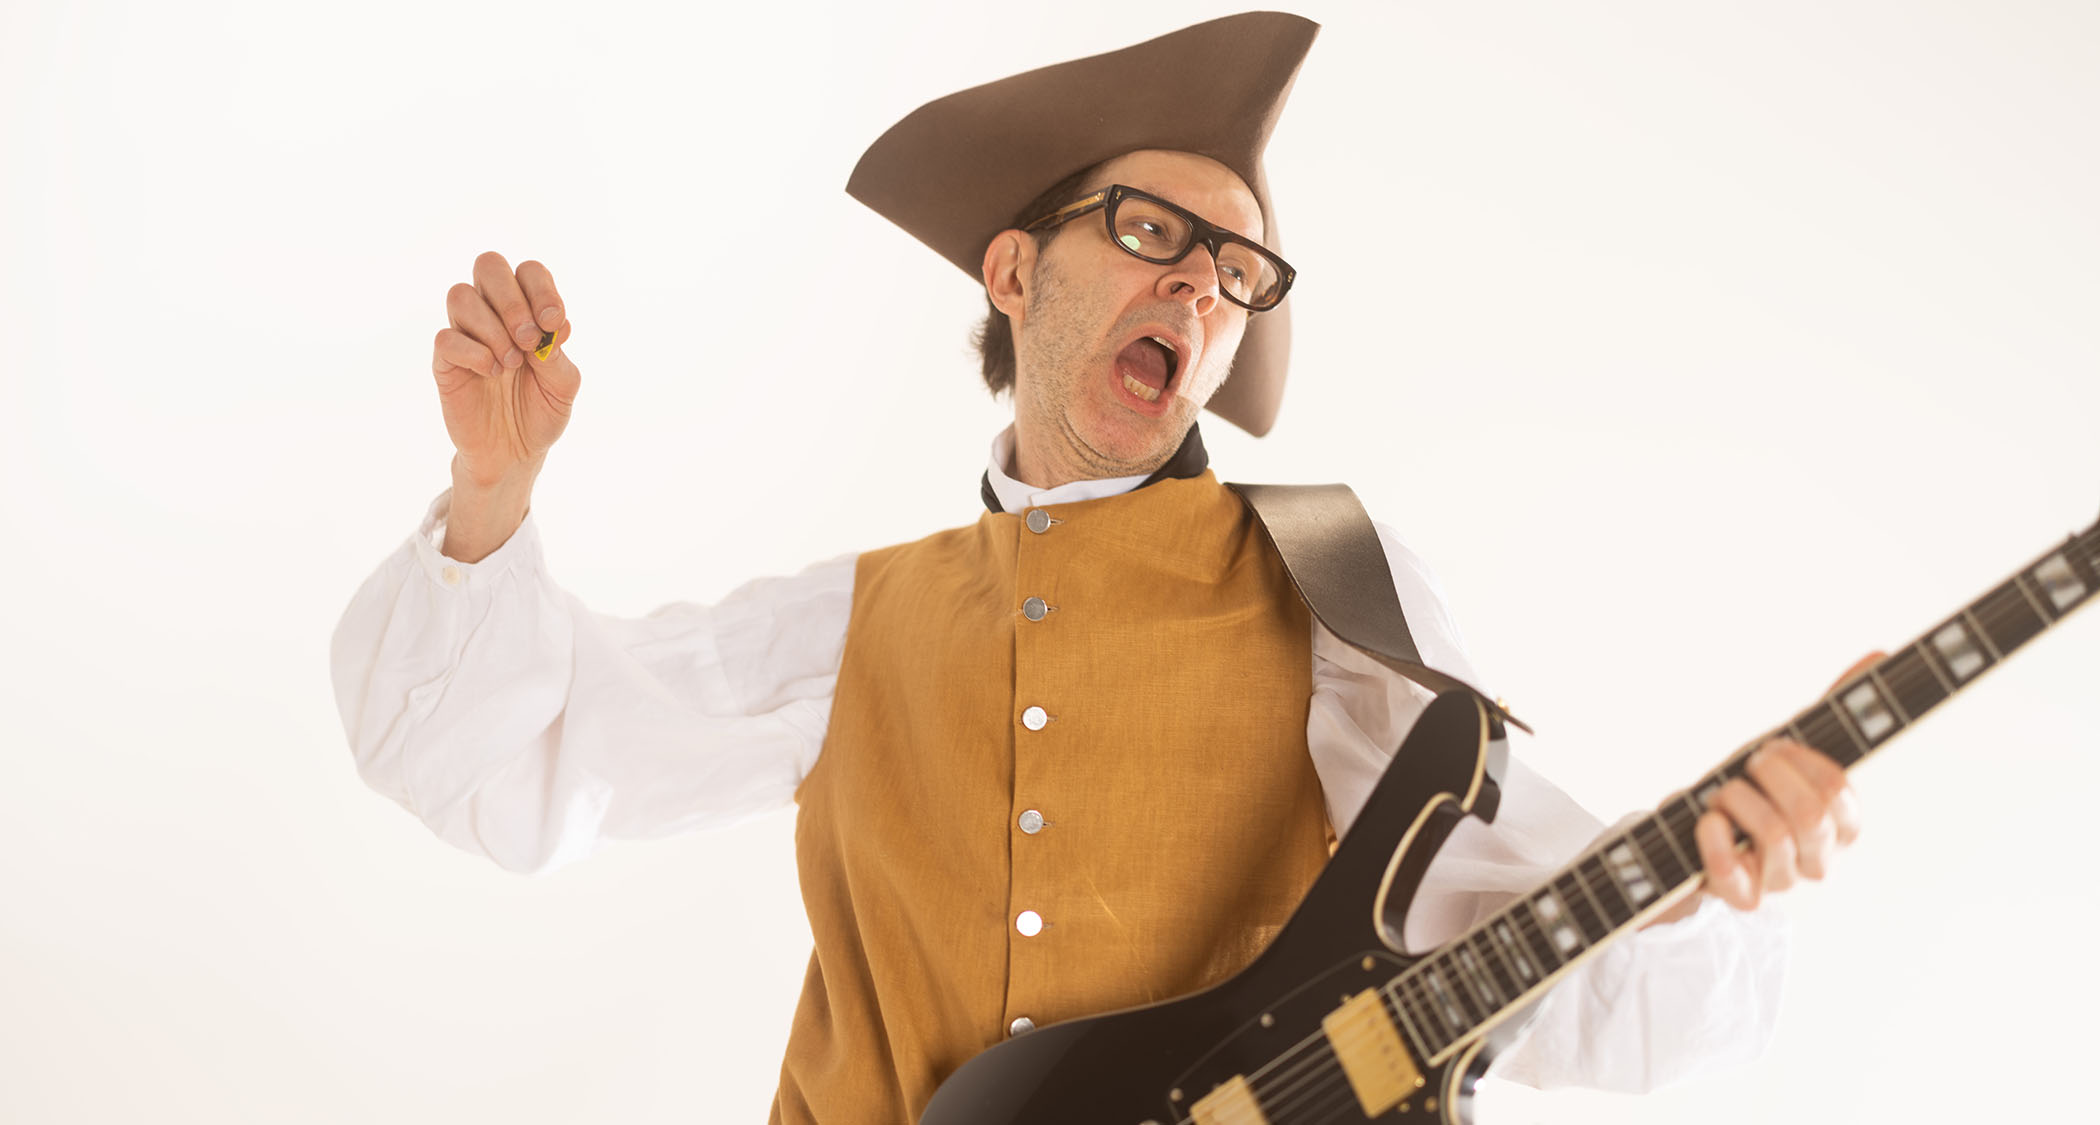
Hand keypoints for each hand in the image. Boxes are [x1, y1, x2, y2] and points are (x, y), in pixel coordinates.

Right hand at [432, 251, 578, 485]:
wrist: (514, 452)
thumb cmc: (540, 412)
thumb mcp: (563, 386)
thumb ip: (558, 355)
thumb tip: (547, 327)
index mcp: (527, 311)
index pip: (528, 271)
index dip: (541, 289)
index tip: (553, 324)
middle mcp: (493, 314)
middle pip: (488, 265)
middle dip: (513, 299)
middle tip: (530, 340)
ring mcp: (466, 335)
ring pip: (461, 295)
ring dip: (493, 327)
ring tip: (511, 363)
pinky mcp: (445, 362)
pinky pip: (446, 337)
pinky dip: (474, 352)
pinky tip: (491, 373)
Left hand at [1648, 651, 1876, 924]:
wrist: (1693, 834)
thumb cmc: (1752, 790)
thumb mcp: (1790, 748)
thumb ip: (1834, 709)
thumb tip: (1879, 655)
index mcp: (1841, 824)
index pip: (1839, 791)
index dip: (1801, 761)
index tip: (1774, 746)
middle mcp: (1819, 857)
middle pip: (1811, 815)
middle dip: (1769, 775)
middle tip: (1749, 765)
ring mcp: (1783, 882)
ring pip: (1776, 838)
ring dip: (1737, 801)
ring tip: (1724, 795)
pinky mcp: (1745, 898)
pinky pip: (1734, 873)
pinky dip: (1713, 839)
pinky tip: (1708, 824)